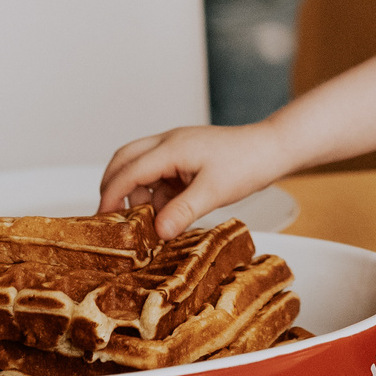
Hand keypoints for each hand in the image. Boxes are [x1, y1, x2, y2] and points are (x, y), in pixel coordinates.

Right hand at [99, 121, 298, 239]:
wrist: (272, 148)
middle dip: (114, 186)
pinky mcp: (186, 157)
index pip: (129, 170)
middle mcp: (168, 143)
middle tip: (111, 216)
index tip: (102, 218)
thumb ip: (183, 211)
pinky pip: (160, 174)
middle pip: (125, 160)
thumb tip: (157, 231)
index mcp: (171, 148)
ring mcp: (177, 149)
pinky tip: (170, 213)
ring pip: (142, 167)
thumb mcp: (213, 192)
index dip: (112, 195)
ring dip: (141, 193)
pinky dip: (158, 193)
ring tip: (150, 222)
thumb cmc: (247, 163)